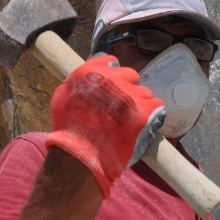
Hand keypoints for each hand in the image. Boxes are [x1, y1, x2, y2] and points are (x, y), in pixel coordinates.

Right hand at [46, 54, 164, 196]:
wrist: (79, 157)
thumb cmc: (68, 131)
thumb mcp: (62, 96)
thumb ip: (78, 81)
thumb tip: (92, 73)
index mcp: (91, 72)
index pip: (111, 62)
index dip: (114, 76)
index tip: (114, 87)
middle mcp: (113, 79)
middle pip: (132, 76)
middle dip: (129, 89)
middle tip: (122, 108)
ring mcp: (130, 95)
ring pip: (145, 93)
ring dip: (140, 104)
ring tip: (130, 122)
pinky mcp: (145, 112)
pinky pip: (157, 107)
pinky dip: (153, 116)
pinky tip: (144, 125)